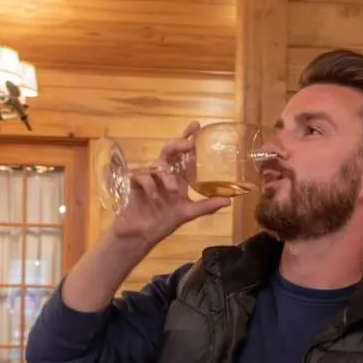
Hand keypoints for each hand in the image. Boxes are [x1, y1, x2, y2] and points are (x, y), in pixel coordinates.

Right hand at [110, 120, 231, 243]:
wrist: (141, 235)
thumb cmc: (162, 222)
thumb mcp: (188, 213)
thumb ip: (207, 206)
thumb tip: (229, 200)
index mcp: (177, 178)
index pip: (184, 155)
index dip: (188, 139)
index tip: (197, 126)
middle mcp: (163, 174)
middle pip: (169, 151)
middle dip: (179, 144)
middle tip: (189, 145)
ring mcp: (148, 177)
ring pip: (158, 165)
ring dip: (167, 177)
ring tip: (173, 190)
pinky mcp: (134, 182)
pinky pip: (143, 176)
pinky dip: (150, 185)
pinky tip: (154, 196)